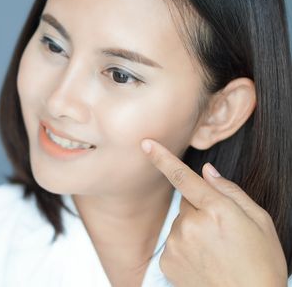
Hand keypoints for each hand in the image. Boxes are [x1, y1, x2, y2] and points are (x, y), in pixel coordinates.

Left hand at [141, 139, 287, 286]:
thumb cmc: (261, 263)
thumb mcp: (260, 222)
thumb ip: (231, 192)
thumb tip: (207, 171)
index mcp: (217, 210)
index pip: (183, 177)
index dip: (162, 158)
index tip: (146, 143)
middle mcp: (191, 225)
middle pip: (187, 203)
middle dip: (200, 210)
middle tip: (222, 233)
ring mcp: (177, 244)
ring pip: (180, 224)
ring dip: (193, 231)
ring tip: (215, 251)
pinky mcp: (167, 261)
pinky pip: (173, 244)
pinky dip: (185, 249)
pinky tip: (203, 262)